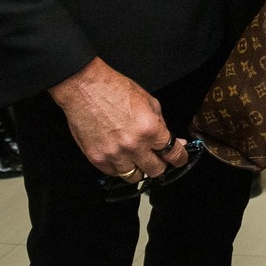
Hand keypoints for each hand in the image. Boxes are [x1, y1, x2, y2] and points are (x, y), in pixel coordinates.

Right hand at [50, 58, 187, 178]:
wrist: (85, 89)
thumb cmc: (116, 90)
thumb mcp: (149, 102)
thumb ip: (162, 124)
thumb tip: (175, 141)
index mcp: (150, 130)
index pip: (173, 154)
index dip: (180, 159)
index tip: (179, 160)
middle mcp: (133, 146)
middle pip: (155, 170)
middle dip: (160, 165)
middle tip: (158, 159)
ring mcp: (114, 154)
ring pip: (134, 177)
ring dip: (139, 169)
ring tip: (137, 158)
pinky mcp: (96, 159)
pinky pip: (113, 173)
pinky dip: (119, 168)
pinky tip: (121, 157)